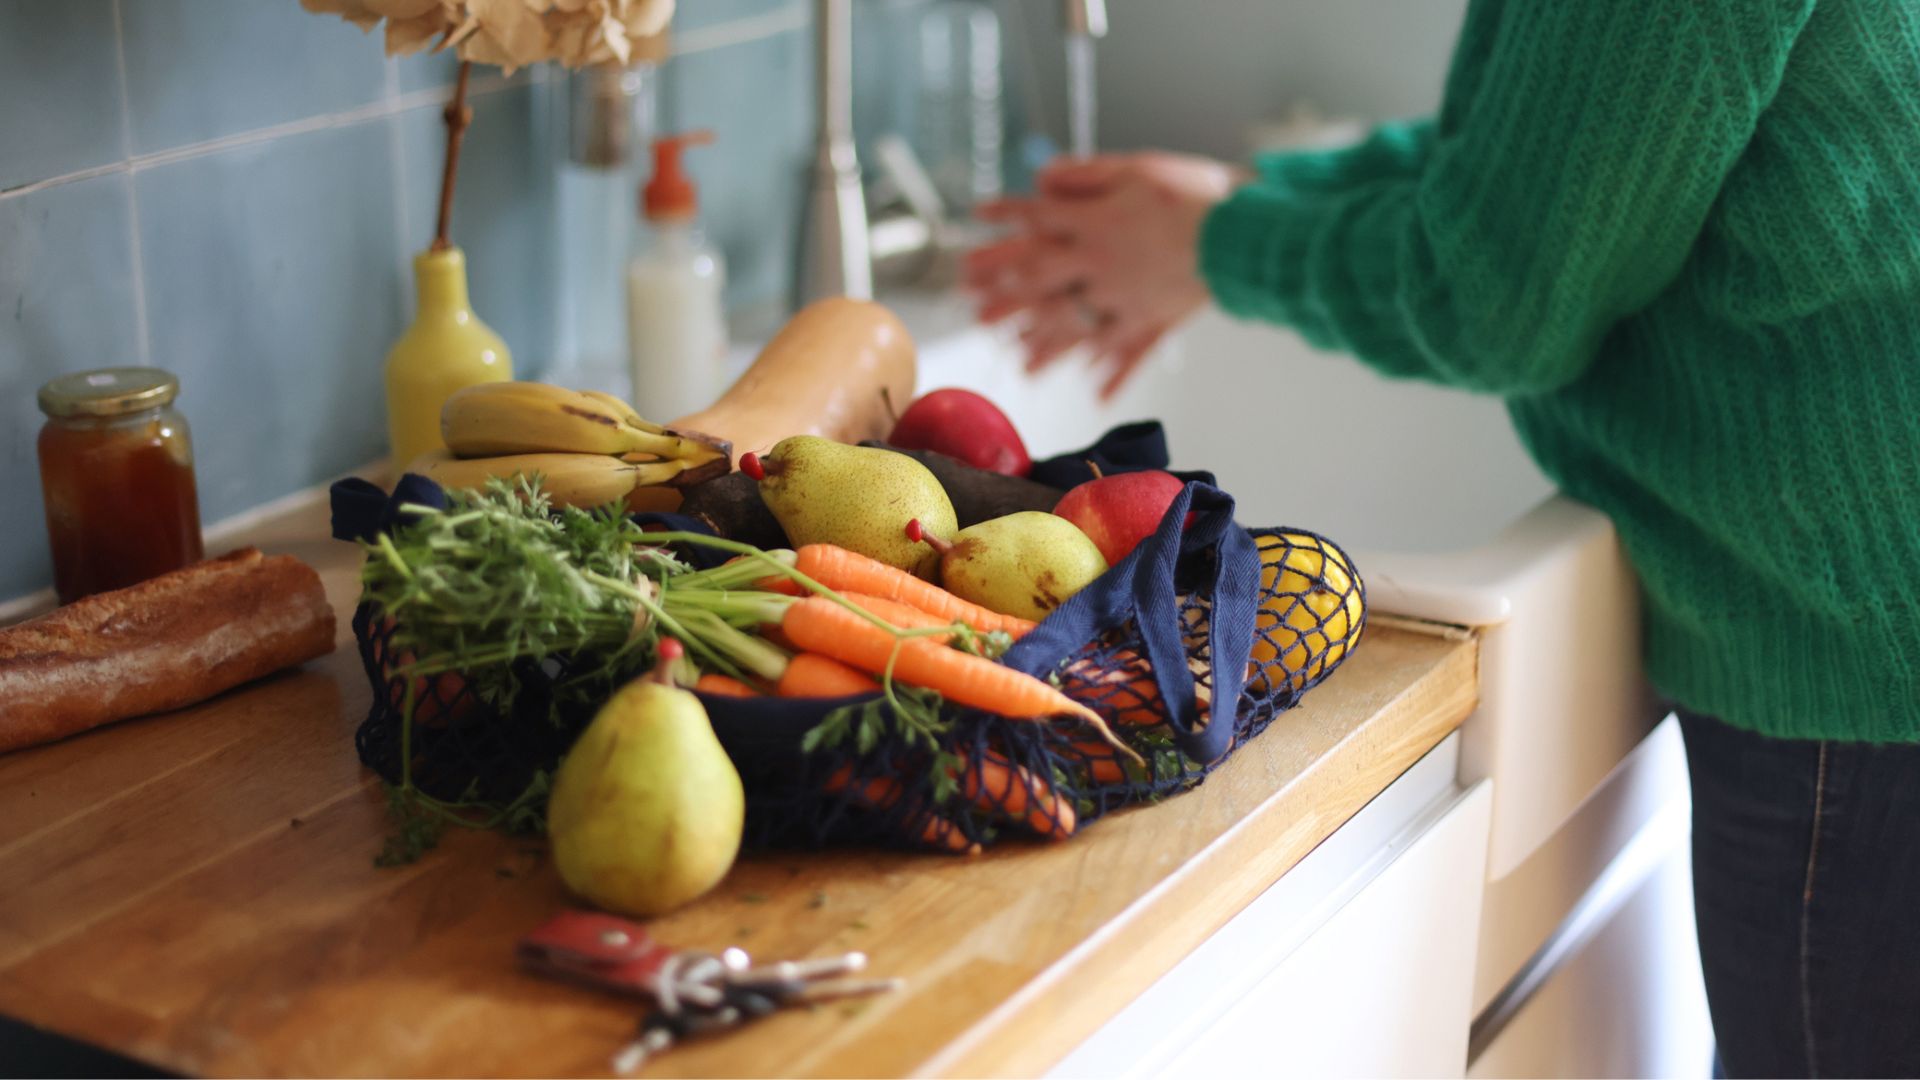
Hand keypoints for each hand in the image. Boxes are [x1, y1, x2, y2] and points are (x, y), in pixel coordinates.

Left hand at [964, 152, 1243, 398]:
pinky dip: (1113, 375)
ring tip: (1023, 367)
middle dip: (1007, 298)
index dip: (1005, 218)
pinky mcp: (1153, 320)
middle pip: (1041, 283)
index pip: (1035, 221)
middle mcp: (1098, 267)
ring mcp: (1123, 300)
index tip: (978, 218)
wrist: (1238, 232)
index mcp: (1091, 226)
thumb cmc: (1190, 193)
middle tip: (976, 316)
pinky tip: (1097, 395)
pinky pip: (1128, 352)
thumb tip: (1042, 180)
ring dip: (1045, 348)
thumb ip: (1083, 176)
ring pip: (1075, 328)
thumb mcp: (1132, 169)